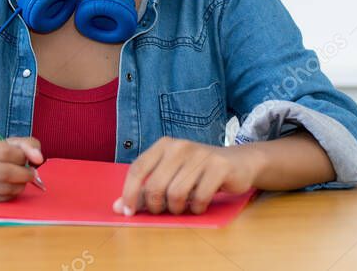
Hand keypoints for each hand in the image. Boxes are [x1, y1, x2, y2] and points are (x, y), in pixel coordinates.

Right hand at [0, 133, 43, 203]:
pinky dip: (10, 195)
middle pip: (3, 173)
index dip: (22, 158)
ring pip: (2, 189)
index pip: (4, 152)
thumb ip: (25, 145)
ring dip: (19, 186)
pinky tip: (11, 188)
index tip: (27, 160)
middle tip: (31, 174)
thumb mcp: (2, 141)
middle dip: (24, 175)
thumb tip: (39, 158)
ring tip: (22, 181)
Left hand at [113, 136, 258, 215]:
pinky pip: (199, 197)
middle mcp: (179, 146)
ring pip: (176, 193)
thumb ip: (144, 189)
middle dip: (156, 205)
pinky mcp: (219, 166)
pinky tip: (199, 205)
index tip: (128, 212)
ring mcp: (200, 155)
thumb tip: (118, 207)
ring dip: (177, 208)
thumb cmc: (198, 172)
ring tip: (183, 207)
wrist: (238, 162)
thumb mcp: (170, 175)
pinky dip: (197, 208)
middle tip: (163, 211)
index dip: (129, 192)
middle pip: (155, 185)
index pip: (137, 169)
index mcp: (163, 145)